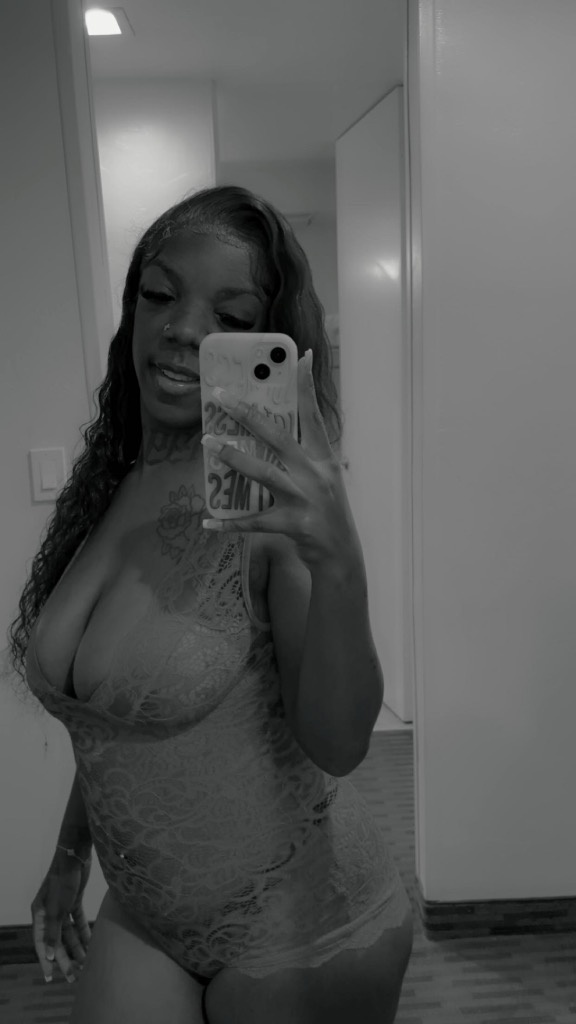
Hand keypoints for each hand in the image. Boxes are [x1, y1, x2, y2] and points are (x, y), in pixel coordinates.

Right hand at [31, 848, 91, 984]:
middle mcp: (49, 912)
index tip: (50, 978)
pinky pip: (78, 921)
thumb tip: (47, 955)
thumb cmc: (63, 880)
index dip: (45, 961)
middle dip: (65, 958)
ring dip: (77, 947)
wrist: (76, 855)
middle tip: (73, 977)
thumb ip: (52, 932)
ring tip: (86, 964)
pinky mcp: (74, 900)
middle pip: (57, 940)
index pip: (41, 943)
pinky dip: (84, 932)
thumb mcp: (57, 908)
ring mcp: (62, 906)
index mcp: (39, 914)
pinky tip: (91, 944)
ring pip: (69, 932)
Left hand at [202, 351, 362, 569]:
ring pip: (263, 473)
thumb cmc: (328, 513)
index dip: (307, 387)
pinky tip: (208, 522)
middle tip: (221, 395)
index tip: (300, 357)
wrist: (341, 555)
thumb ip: (304, 457)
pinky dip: (230, 523)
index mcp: (324, 459)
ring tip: (207, 443)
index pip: (314, 416)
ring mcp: (304, 499)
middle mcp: (315, 474)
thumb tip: (273, 433)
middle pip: (278, 437)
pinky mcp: (292, 524)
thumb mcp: (325, 479)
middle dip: (248, 415)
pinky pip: (254, 521)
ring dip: (232, 458)